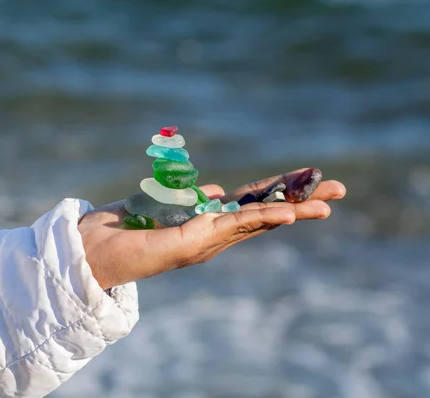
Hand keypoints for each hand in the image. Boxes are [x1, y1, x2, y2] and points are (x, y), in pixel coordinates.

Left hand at [78, 168, 345, 289]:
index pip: (252, 203)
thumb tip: (219, 191)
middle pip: (263, 213)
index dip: (282, 190)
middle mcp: (211, 235)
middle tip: (339, 191)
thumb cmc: (123, 228)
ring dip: (292, 211)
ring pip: (256, 222)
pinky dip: (261, 218)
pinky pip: (231, 227)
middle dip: (301, 202)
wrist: (90, 251)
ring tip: (327, 202)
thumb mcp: (165, 204)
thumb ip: (193, 199)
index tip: (311, 179)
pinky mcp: (189, 244)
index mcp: (208, 222)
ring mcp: (203, 241)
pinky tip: (287, 212)